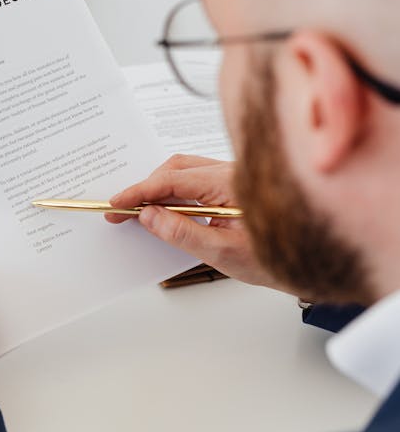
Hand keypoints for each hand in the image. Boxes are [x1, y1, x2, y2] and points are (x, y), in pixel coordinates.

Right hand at [106, 154, 288, 291]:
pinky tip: (167, 210)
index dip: (141, 192)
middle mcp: (232, 173)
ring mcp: (234, 177)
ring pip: (186, 172)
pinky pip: (197, 181)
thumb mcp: (223, 252)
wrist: (314, 262)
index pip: (174, 180)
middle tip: (122, 211)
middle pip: (177, 169)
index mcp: (231, 184)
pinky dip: (175, 192)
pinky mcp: (233, 186)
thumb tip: (150, 216)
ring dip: (160, 188)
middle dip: (145, 188)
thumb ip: (183, 233)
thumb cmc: (276, 258)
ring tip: (140, 212)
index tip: (118, 204)